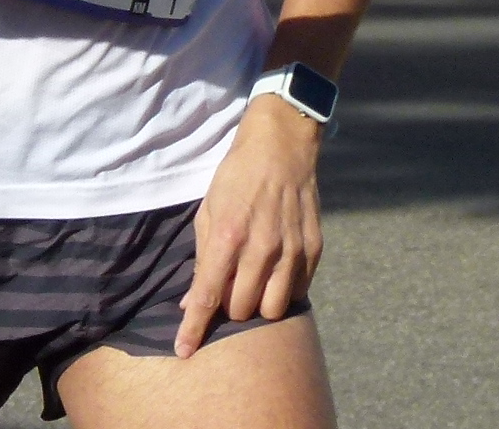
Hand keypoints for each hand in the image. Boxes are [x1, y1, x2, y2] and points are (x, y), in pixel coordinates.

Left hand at [175, 93, 322, 356]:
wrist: (281, 147)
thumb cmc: (236, 178)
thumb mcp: (208, 211)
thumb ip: (202, 258)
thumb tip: (191, 301)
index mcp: (228, 236)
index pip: (208, 296)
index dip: (194, 329)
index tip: (183, 351)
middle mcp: (262, 248)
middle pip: (243, 309)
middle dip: (230, 308)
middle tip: (229, 289)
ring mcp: (292, 250)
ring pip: (274, 309)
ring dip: (259, 305)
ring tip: (253, 287)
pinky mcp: (314, 249)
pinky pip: (298, 291)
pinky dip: (284, 291)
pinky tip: (276, 273)